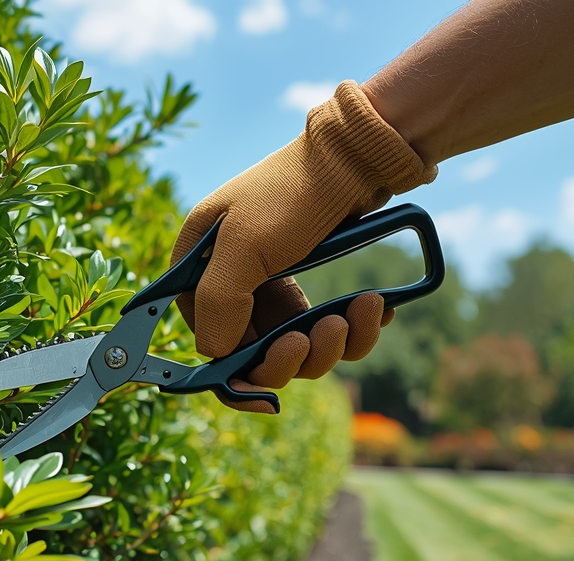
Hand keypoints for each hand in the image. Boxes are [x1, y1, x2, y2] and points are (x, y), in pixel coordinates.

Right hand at [171, 81, 434, 412]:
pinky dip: (355, 329)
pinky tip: (373, 306)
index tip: (262, 390)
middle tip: (314, 338)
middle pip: (252, 354)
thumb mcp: (245, 245)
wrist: (362, 156)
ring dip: (329, 343)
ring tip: (357, 310)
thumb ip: (218, 303)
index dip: (230, 371)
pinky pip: (328, 332)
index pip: (202, 337)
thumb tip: (214, 355)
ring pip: (295, 349)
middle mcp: (233, 280)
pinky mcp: (312, 287)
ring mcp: (273, 286)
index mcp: (200, 265)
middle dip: (289, 356)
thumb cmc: (295, 192)